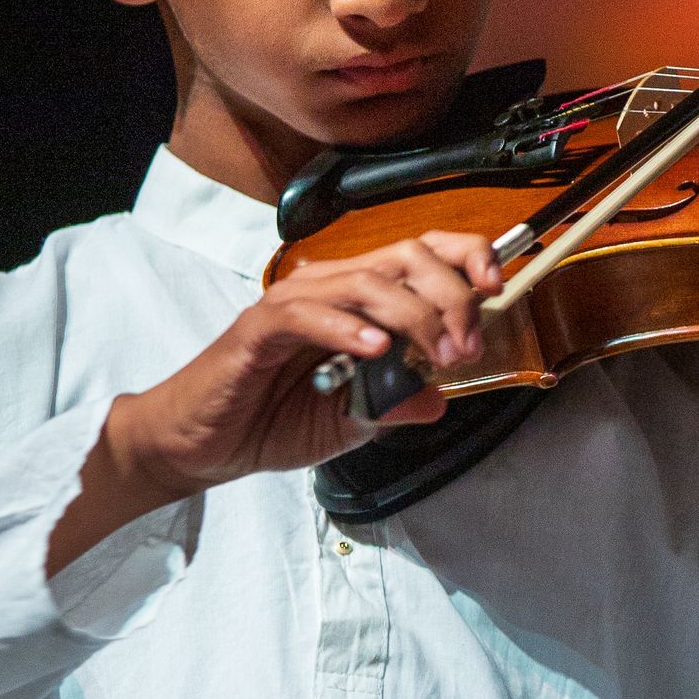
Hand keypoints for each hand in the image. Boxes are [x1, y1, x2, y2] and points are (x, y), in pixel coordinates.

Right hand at [48, 234, 501, 571]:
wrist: (202, 445)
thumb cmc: (268, 421)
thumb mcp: (350, 422)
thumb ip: (394, 406)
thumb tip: (441, 398)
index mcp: (356, 300)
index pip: (420, 253)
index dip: (464, 256)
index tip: (496, 284)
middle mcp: (328, 288)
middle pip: (404, 258)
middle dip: (450, 295)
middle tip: (466, 345)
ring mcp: (292, 303)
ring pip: (365, 282)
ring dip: (410, 316)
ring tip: (433, 354)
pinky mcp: (258, 329)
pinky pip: (307, 314)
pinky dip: (346, 329)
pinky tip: (373, 352)